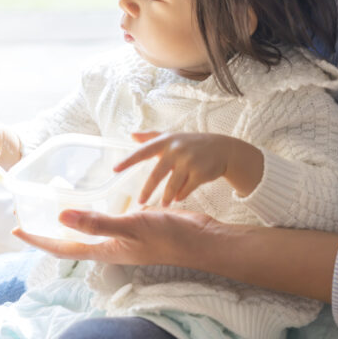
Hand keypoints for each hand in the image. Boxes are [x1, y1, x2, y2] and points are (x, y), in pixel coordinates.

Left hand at [11, 207, 219, 266]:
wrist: (201, 239)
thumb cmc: (168, 236)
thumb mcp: (132, 226)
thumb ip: (97, 222)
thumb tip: (60, 217)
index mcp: (105, 250)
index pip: (63, 247)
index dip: (38, 239)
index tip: (16, 229)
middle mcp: (110, 246)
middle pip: (70, 240)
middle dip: (48, 229)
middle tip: (28, 212)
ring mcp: (123, 237)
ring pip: (87, 229)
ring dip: (68, 219)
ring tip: (52, 203)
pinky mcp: (135, 227)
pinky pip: (105, 219)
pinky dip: (92, 210)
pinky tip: (94, 196)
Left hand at [115, 131, 263, 205]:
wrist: (222, 149)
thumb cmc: (192, 143)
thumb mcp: (172, 137)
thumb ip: (151, 137)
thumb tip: (131, 135)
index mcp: (166, 141)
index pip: (143, 151)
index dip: (128, 160)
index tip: (115, 169)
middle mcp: (176, 150)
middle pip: (157, 174)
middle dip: (147, 190)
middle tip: (139, 202)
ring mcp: (190, 161)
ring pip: (172, 185)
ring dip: (166, 197)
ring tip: (163, 204)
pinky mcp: (201, 172)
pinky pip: (186, 189)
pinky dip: (181, 196)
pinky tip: (177, 199)